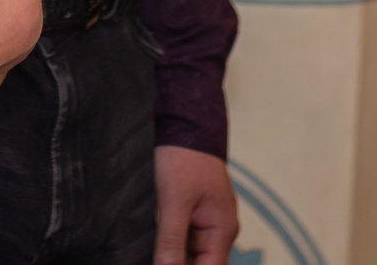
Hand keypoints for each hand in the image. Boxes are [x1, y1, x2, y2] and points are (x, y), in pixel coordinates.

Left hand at [155, 145, 238, 264]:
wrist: (187, 125)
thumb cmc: (184, 159)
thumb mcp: (174, 202)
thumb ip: (171, 241)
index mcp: (222, 231)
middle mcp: (219, 231)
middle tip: (154, 259)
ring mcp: (208, 223)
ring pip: (190, 255)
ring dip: (173, 257)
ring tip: (154, 249)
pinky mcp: (196, 215)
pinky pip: (185, 240)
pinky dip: (171, 245)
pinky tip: (156, 244)